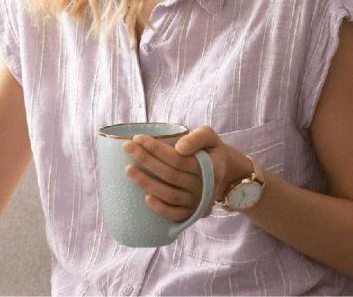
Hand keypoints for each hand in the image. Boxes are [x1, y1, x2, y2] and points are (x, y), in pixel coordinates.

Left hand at [122, 125, 249, 221]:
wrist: (225, 174)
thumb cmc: (210, 152)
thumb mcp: (210, 137)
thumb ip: (197, 138)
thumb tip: (179, 148)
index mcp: (209, 167)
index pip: (178, 159)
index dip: (156, 149)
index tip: (137, 138)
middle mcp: (204, 187)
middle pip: (170, 175)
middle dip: (146, 160)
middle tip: (127, 148)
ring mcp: (198, 202)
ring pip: (170, 195)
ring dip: (147, 183)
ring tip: (128, 169)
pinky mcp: (193, 214)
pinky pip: (176, 215)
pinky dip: (161, 209)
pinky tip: (145, 198)